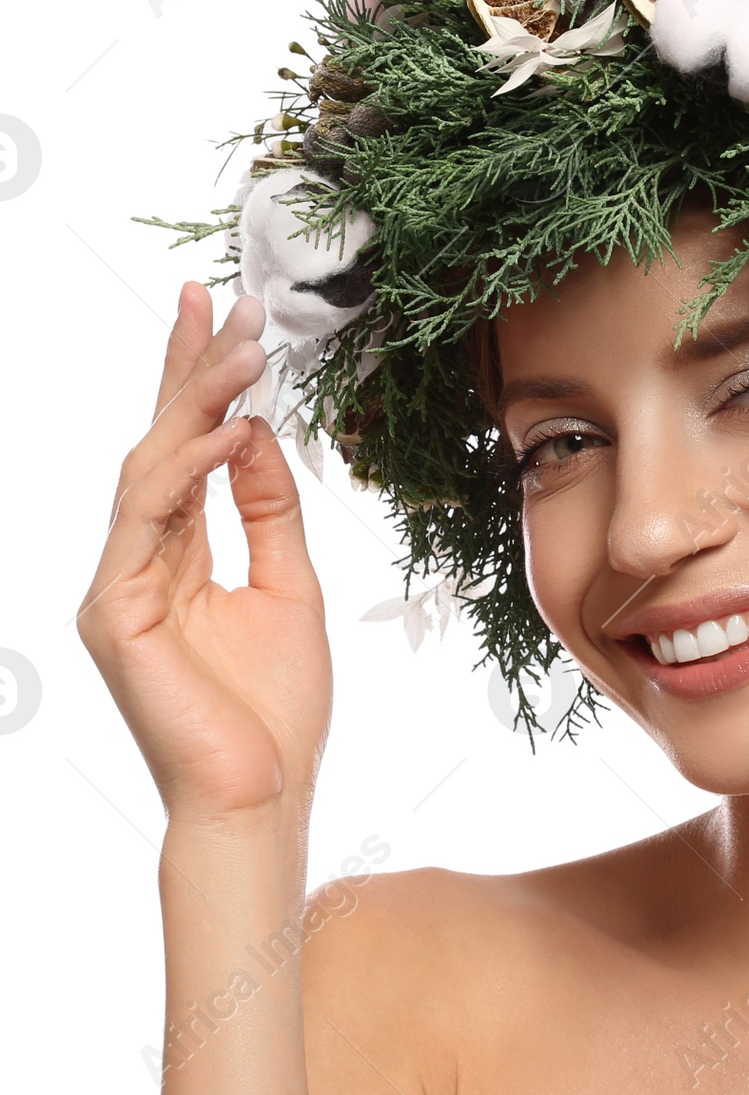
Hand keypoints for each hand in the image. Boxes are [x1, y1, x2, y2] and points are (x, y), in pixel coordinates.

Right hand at [77, 283, 332, 823]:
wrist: (263, 795)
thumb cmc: (276, 707)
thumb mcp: (290, 585)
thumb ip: (269, 510)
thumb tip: (259, 432)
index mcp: (176, 558)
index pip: (185, 453)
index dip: (198, 385)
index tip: (222, 318)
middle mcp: (138, 563)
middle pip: (159, 445)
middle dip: (188, 370)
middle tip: (218, 300)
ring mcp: (117, 586)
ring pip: (152, 469)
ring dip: (198, 403)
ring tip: (243, 348)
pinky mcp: (112, 613)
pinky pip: (152, 521)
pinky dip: (193, 469)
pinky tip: (236, 429)